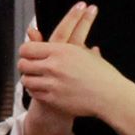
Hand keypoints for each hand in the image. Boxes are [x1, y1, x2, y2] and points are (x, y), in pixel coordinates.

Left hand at [17, 2, 130, 120]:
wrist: (110, 95)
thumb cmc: (101, 73)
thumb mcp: (83, 52)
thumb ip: (66, 43)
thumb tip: (58, 35)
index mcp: (60, 50)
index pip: (28, 48)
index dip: (25, 51)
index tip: (27, 53)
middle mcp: (54, 66)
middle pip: (23, 64)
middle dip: (24, 65)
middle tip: (27, 66)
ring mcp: (52, 84)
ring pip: (26, 80)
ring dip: (29, 78)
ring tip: (34, 77)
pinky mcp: (53, 99)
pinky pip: (34, 93)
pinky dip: (34, 90)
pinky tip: (40, 88)